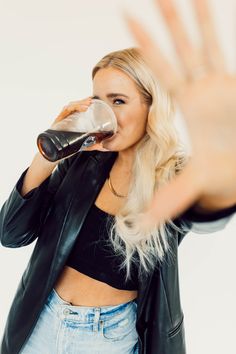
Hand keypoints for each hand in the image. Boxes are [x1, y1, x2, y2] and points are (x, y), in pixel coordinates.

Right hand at [51, 97, 108, 151]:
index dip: (84, 103)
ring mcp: (60, 119)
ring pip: (70, 106)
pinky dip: (74, 107)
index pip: (77, 108)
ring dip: (80, 103)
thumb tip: (104, 145)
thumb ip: (92, 144)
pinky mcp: (57, 121)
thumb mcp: (82, 144)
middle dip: (83, 101)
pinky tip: (83, 108)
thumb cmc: (66, 148)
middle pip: (74, 105)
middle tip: (93, 100)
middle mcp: (65, 118)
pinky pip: (66, 111)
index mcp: (70, 121)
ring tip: (89, 104)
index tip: (94, 100)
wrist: (52, 154)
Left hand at [127, 0, 235, 223]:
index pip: (162, 70)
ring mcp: (218, 84)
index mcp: (185, 106)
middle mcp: (199, 90)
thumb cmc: (219, 173)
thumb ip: (171, 198)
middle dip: (169, 21)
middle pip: (180, 49)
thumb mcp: (195, 182)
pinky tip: (215, 8)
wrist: (235, 170)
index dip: (147, 47)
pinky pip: (226, 52)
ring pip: (206, 44)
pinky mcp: (233, 84)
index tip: (127, 18)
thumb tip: (144, 223)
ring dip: (197, 17)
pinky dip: (219, 33)